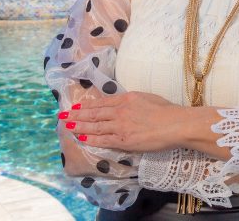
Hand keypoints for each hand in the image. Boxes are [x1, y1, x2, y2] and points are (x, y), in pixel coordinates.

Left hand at [58, 92, 185, 151]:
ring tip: (68, 126)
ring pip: (95, 126)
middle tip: (63, 115)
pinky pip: (102, 139)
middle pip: (94, 113)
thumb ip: (133, 101)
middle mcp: (120, 111)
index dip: (87, 105)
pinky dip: (90, 139)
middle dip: (77, 114)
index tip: (77, 106)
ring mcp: (120, 126)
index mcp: (127, 98)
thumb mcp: (147, 98)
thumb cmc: (167, 111)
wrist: (175, 124)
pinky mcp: (123, 140)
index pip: (102, 102)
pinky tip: (82, 138)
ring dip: (80, 126)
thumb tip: (124, 103)